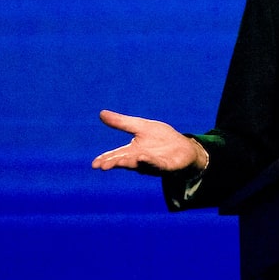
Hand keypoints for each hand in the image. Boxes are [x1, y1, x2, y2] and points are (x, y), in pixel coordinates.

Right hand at [91, 110, 206, 174]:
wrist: (184, 148)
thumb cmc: (161, 138)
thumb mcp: (141, 127)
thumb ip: (122, 123)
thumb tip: (101, 113)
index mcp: (132, 151)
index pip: (116, 155)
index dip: (106, 159)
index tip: (95, 164)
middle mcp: (140, 160)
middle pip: (125, 161)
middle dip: (115, 163)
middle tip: (103, 166)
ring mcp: (153, 164)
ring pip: (141, 164)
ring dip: (130, 163)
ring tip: (120, 161)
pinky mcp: (168, 166)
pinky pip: (159, 164)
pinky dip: (151, 162)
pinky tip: (144, 157)